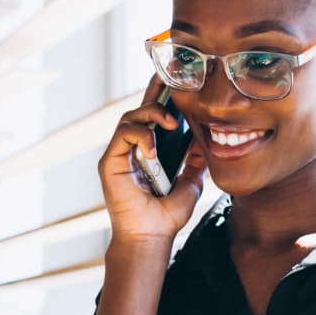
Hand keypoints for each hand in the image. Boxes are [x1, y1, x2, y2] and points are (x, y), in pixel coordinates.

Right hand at [99, 78, 207, 244]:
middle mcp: (131, 149)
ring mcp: (119, 154)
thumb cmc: (166, 215)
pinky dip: (139, 135)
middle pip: (139, 110)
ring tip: (168, 123)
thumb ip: (195, 161)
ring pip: (129, 118)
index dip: (160, 95)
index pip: (152, 117)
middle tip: (173, 88)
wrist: (152, 236)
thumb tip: (206, 139)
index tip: (173, 78)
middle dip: (155, 94)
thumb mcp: (190, 182)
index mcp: (149, 151)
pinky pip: (122, 135)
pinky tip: (152, 148)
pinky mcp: (109, 162)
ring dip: (150, 115)